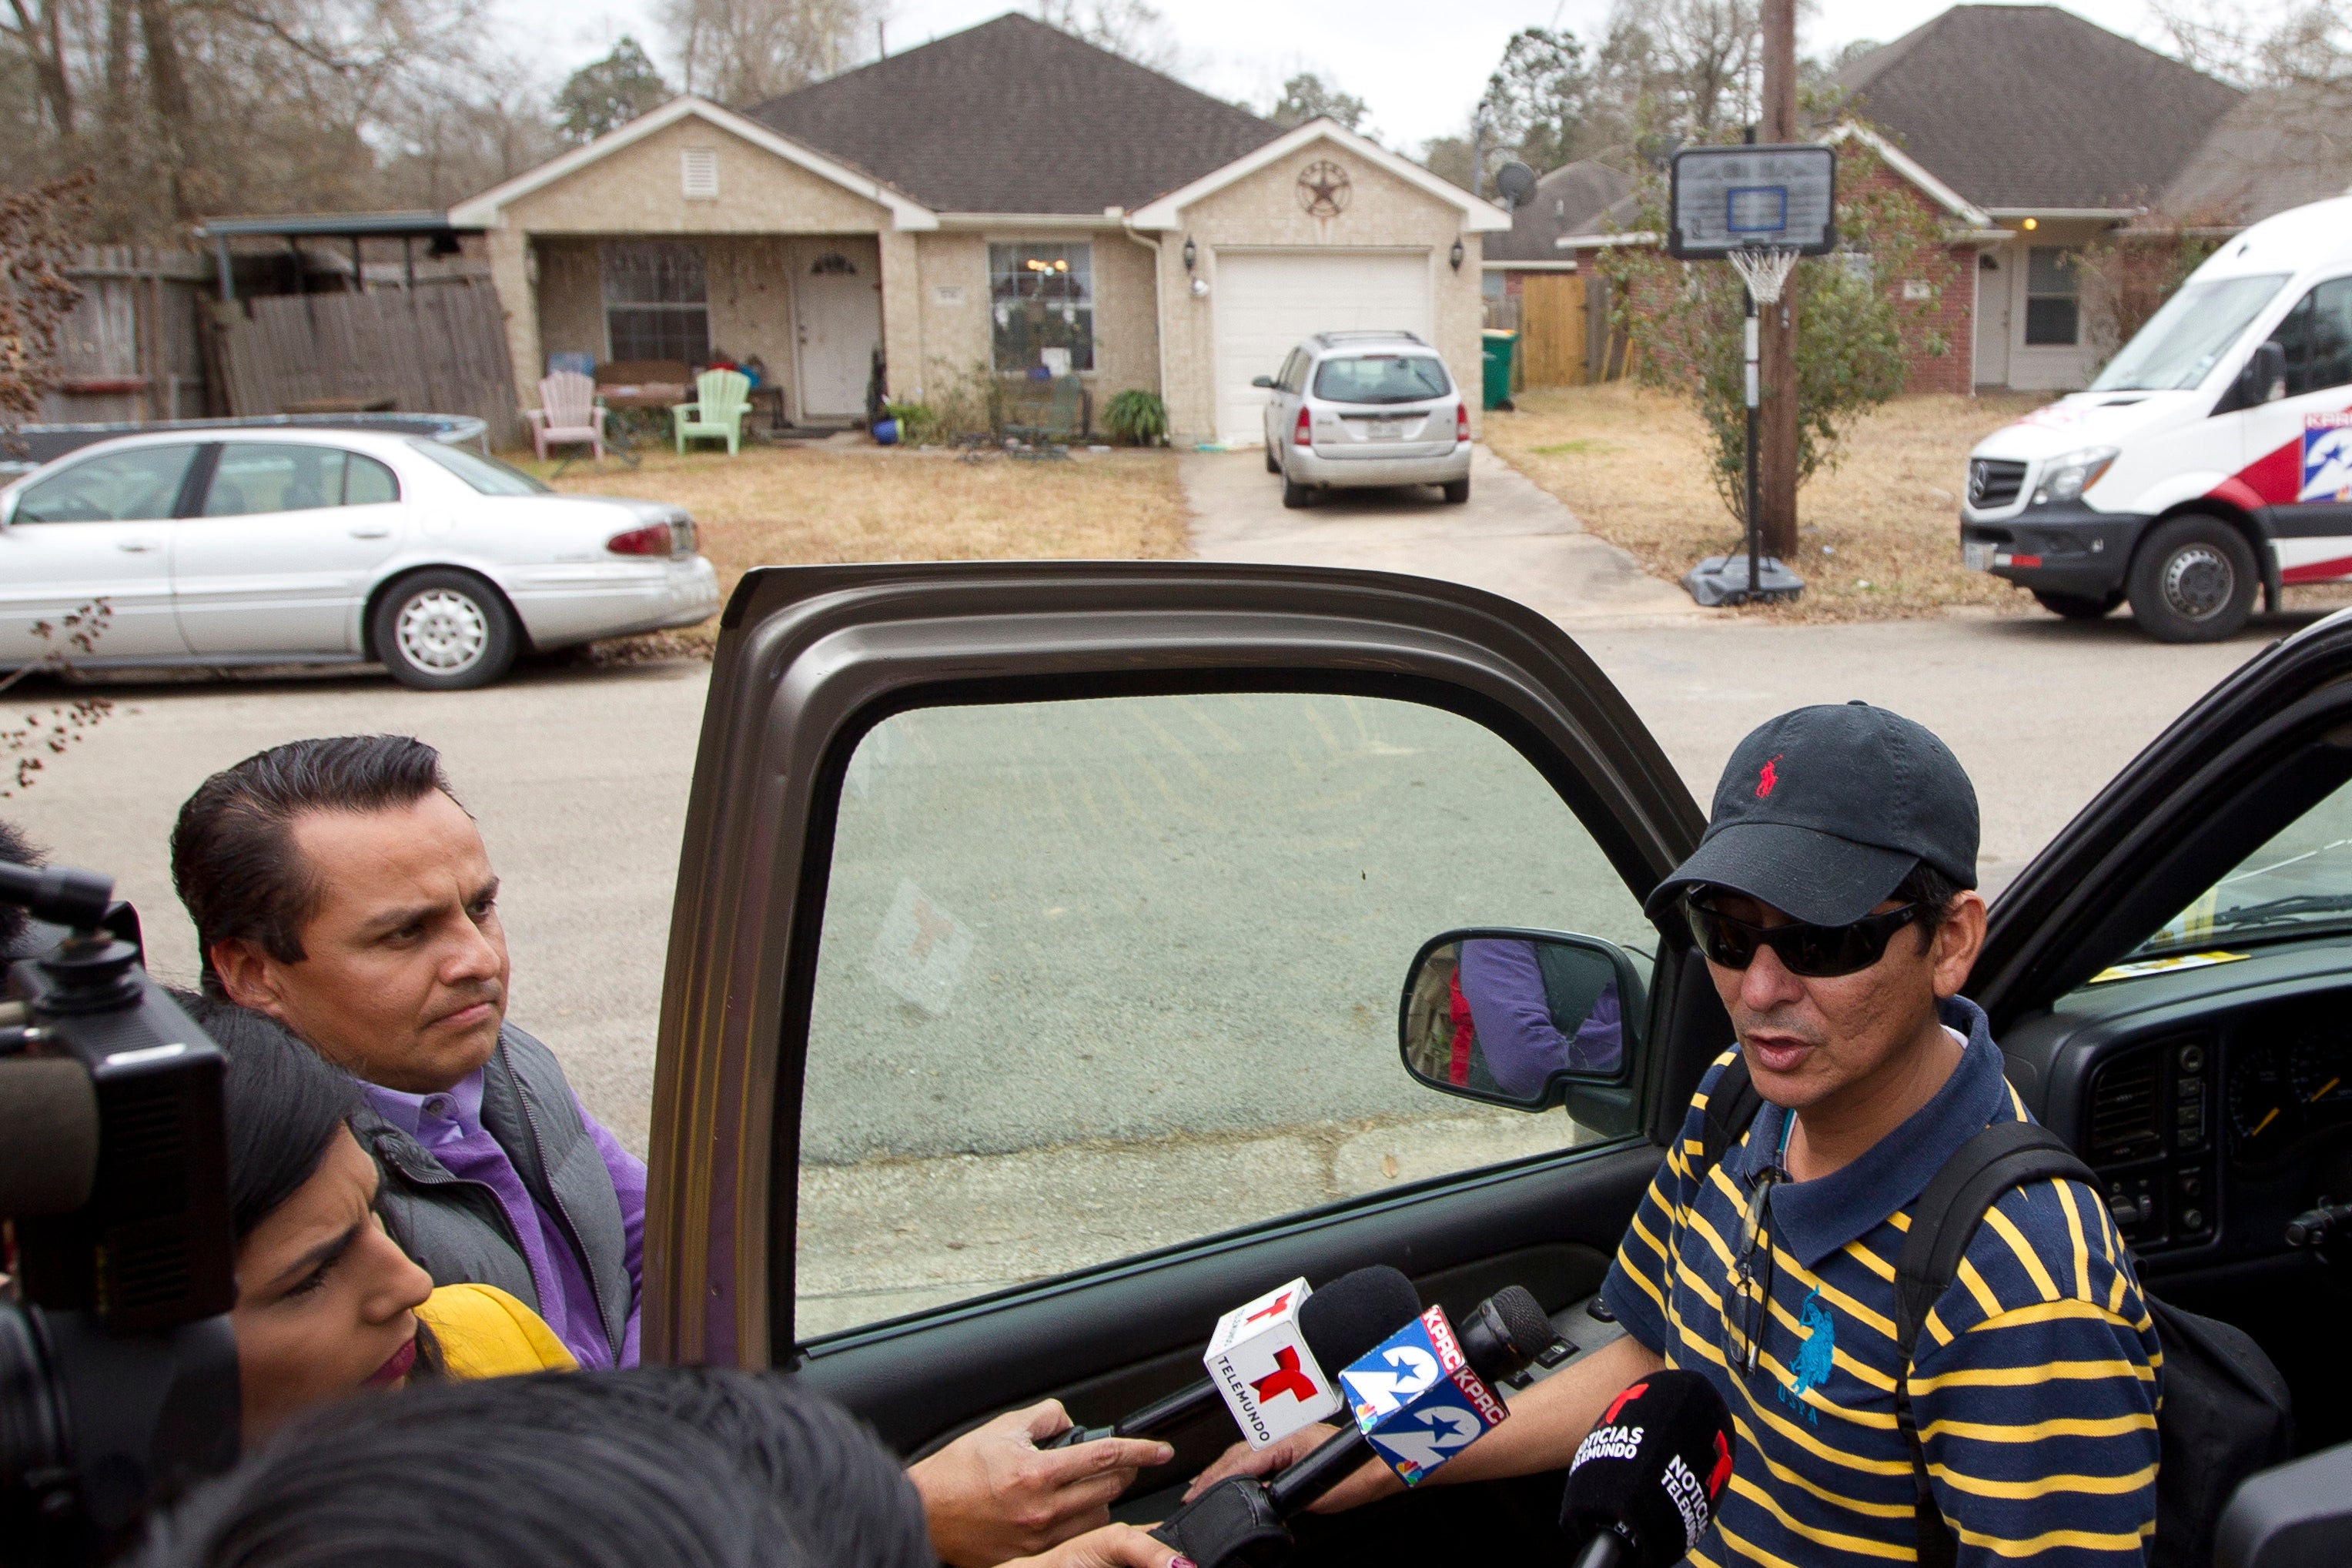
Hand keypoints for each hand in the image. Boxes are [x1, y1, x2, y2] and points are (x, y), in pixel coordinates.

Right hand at [908, 1400, 1174, 1567]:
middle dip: (1123, 1470)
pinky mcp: (1031, 1554)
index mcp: (1035, 1473)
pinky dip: (1080, 1517)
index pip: (1104, 1456)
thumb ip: (1043, 1419)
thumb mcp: (1000, 1428)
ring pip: (1098, 1516)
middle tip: (1118, 1460)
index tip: (1161, 1450)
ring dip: (1102, 1497)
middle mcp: (1041, 1508)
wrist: (925, 1511)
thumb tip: (1069, 1421)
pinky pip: (1074, 1535)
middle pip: (1109, 1489)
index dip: (1140, 1450)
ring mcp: (1038, 1536)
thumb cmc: (955, 1472)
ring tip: (1084, 1483)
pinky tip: (1067, 1505)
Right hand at [1179, 1423, 1399, 1514]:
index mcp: (1283, 1441)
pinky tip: (1233, 1476)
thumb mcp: (1311, 1494)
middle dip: (1211, 1474)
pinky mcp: (1293, 1446)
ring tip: (1203, 1485)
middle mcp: (1282, 1435)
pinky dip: (1239, 1466)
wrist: (1380, 1466)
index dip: (1216, 1479)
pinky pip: (1256, 1454)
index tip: (1198, 1493)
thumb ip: (1278, 1494)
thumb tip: (1253, 1498)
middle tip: (1192, 1494)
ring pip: (1243, 1453)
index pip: (1240, 1461)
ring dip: (1222, 1470)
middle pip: (1235, 1454)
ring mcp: (1287, 1439)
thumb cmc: (1355, 1477)